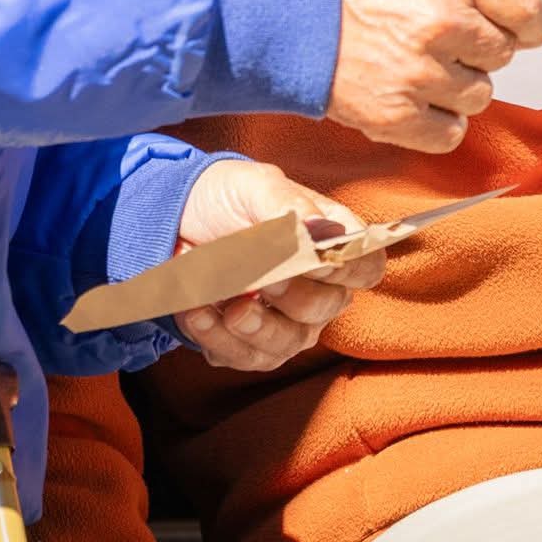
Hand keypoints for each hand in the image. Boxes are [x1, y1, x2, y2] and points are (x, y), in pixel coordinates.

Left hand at [170, 157, 382, 372]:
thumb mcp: (255, 186)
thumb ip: (288, 206)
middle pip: (327, 307)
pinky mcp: (249, 345)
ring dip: (253, 325)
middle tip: (262, 278)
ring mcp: (287, 322)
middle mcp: (318, 290)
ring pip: (288, 342)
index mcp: (331, 244)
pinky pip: (244, 355)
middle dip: (293, 295)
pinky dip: (217, 336)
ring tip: (221, 301)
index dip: (348, 269)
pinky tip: (196, 311)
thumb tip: (321, 230)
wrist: (175, 218)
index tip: (316, 260)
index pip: (366, 267)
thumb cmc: (228, 198)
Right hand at [325, 0, 541, 152]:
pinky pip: (450, 133)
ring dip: (456, 86)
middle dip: (477, 49)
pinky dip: (438, 122)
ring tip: (415, 65)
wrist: (270, 7)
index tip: (519, 28)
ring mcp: (420, 73)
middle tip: (437, 38)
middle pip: (502, 55)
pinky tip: (413, 99)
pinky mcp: (395, 115)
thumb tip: (506, 10)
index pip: (530, 8)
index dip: (528, 22)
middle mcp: (443, 23)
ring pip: (479, 95)